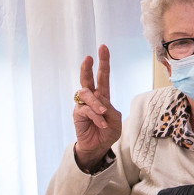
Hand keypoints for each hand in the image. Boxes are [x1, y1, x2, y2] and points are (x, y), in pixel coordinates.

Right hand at [73, 45, 122, 167]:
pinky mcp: (78, 114)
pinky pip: (85, 110)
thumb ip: (110, 110)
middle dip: (88, 67)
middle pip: (87, 79)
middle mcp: (92, 98)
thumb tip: (101, 104)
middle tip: (89, 57)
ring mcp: (83, 105)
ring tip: (103, 113)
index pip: (103, 76)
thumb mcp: (115, 121)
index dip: (104, 62)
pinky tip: (101, 124)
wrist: (98, 147)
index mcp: (103, 96)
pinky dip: (95, 116)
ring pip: (86, 94)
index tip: (103, 47)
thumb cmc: (107, 132)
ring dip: (96, 103)